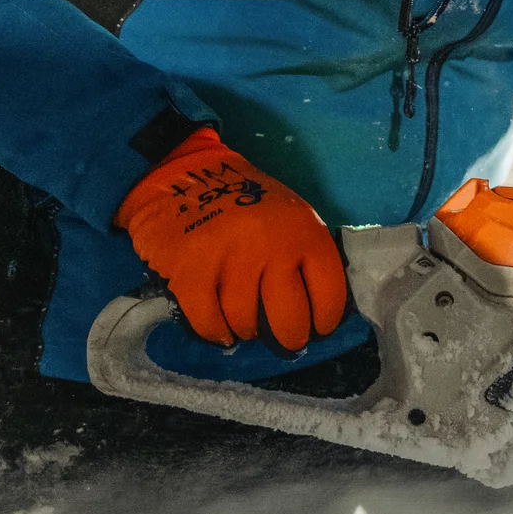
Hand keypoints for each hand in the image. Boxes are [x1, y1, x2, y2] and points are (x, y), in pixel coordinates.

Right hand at [114, 128, 347, 351]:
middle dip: (290, 337)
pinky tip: (221, 330)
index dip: (326, 318)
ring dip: (247, 331)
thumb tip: (315, 309)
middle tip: (286, 340)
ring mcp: (230, 257)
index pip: (329, 293)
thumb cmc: (246, 202)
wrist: (183, 173)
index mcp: (304, 231)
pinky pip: (209, 321)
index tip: (318, 328)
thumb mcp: (291, 216)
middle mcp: (271, 245)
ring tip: (247, 326)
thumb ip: (305, 254)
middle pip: (289, 319)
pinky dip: (215, 331)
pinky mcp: (191, 269)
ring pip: (246, 322)